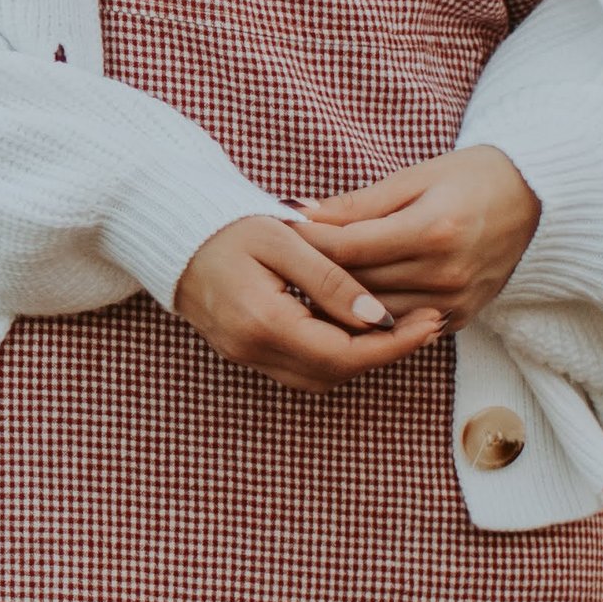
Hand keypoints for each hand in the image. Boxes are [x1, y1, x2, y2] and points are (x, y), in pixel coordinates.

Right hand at [173, 214, 444, 393]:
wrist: (171, 233)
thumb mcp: (284, 239)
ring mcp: (245, 355)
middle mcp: (253, 350)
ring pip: (320, 376)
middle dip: (385, 353)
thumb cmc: (226, 225)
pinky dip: (335, 354)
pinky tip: (356, 326)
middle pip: (335, 372)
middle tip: (427, 322)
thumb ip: (331, 280)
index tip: (431, 322)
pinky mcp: (244, 351)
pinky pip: (300, 367)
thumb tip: (378, 318)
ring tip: (400, 325)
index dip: (394, 344)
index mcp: (264, 322)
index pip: (345, 354)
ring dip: (362, 357)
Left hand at [291, 146, 541, 334]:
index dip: (308, 241)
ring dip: (340, 300)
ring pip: (375, 313)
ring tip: (304, 283)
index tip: (277, 231)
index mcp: (433, 230)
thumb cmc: (473, 177)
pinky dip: (374, 315)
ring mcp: (456, 301)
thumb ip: (357, 203)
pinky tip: (349, 302)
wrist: (537, 201)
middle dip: (316, 272)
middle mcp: (446, 273)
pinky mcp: (462, 318)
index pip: (349, 247)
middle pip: (358, 284)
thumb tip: (299, 214)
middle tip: (278, 261)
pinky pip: (403, 326)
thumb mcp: (415, 177)